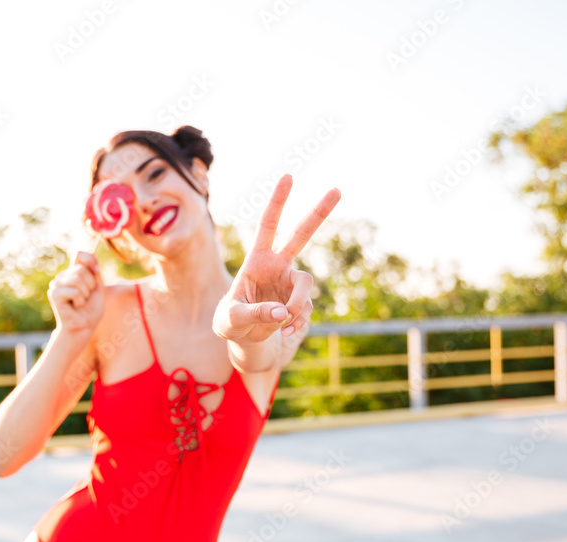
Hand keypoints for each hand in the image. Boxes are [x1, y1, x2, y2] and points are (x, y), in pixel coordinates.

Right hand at [47, 251, 104, 342]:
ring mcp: (56, 284)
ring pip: (78, 279)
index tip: (97, 272)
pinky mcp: (55, 294)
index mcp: (73, 273)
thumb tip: (90, 254)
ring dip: (85, 294)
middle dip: (90, 285)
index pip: (80, 254)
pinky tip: (75, 307)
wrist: (83, 328)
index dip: (91, 260)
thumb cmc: (90, 310)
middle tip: (86, 297)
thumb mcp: (97, 287)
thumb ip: (94, 271)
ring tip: (80, 303)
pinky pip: (74, 291)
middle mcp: (63, 276)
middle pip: (81, 268)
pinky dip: (80, 301)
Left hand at [213, 174, 340, 342]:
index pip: (267, 225)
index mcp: (257, 260)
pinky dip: (295, 322)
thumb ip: (253, 313)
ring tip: (281, 323)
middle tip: (336, 189)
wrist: (243, 338)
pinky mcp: (299, 301)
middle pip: (301, 235)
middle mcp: (277, 266)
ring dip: (296, 305)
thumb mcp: (231, 319)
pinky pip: (304, 309)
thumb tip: (282, 313)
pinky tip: (283, 332)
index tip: (288, 177)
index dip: (277, 202)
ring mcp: (290, 283)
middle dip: (318, 213)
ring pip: (306, 284)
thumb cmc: (229, 322)